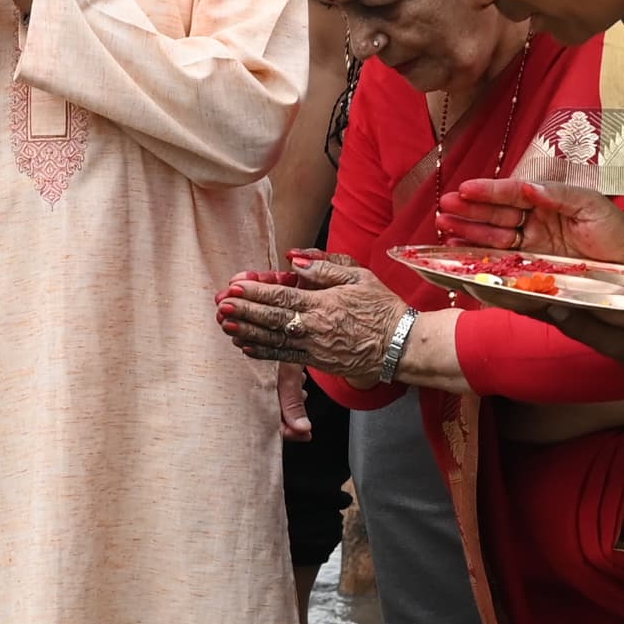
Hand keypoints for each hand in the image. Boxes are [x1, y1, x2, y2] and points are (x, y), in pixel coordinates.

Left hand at [216, 252, 413, 377]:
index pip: (281, 297)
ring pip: (273, 340)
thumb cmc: (382, 307)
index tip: (233, 287)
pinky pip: (285, 357)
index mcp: (324, 303)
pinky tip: (246, 346)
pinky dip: (263, 352)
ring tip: (224, 325)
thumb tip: (293, 260)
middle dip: (243, 312)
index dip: (254, 293)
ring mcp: (315, 348)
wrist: (402, 344)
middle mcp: (315, 327)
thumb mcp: (358, 276)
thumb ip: (324, 267)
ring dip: (246, 333)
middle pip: (271, 320)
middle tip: (220, 305)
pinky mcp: (319, 363)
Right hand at [436, 174, 623, 267]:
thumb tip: (528, 187)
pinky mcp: (533, 269)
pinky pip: (503, 261)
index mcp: (549, 201)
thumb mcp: (593, 206)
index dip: (489, 192)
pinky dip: (481, 257)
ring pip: (494, 237)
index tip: (465, 189)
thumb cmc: (618, 233)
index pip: (514, 194)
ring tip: (446, 226)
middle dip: (470, 211)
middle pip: (497, 215)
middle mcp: (537, 222)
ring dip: (469, 232)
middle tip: (445, 207)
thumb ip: (560, 195)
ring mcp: (533, 246)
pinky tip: (462, 251)